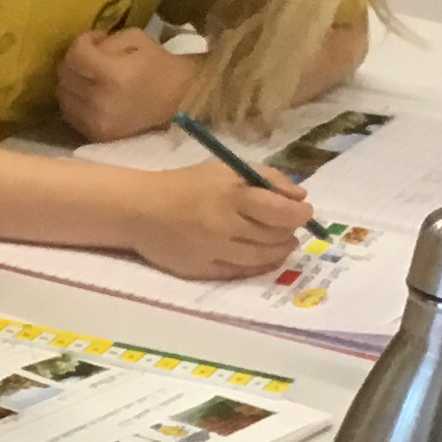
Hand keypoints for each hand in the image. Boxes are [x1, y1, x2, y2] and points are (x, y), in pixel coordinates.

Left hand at [57, 27, 193, 142]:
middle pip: (64, 76)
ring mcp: (95, 121)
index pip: (75, 55)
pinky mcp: (95, 135)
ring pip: (63, 96)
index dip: (81, 42)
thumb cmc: (162, 67)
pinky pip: (71, 114)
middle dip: (73, 62)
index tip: (94, 40)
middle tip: (89, 58)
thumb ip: (106, 41)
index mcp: (114, 74)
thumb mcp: (138, 39)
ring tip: (90, 77)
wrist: (182, 104)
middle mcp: (99, 101)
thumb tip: (86, 47)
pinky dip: (76, 101)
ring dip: (72, 82)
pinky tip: (91, 95)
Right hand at [127, 158, 310, 279]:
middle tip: (287, 227)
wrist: (139, 209)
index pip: (283, 212)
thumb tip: (300, 198)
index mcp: (233, 195)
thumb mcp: (227, 169)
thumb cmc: (188, 185)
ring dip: (279, 251)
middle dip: (289, 232)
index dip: (300, 214)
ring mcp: (213, 250)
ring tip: (280, 243)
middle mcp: (225, 225)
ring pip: (263, 258)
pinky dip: (258, 266)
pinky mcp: (201, 269)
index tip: (302, 212)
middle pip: (276, 237)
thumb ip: (267, 178)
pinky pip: (241, 273)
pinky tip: (262, 258)